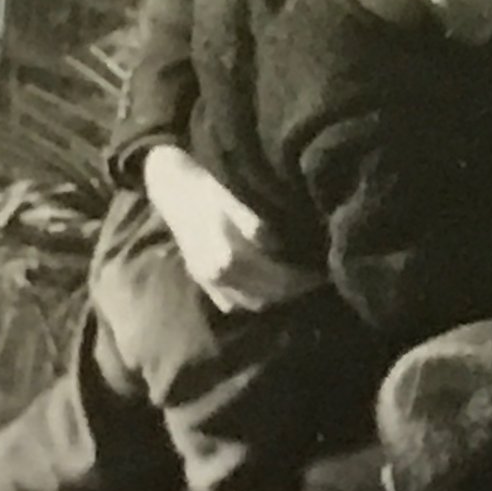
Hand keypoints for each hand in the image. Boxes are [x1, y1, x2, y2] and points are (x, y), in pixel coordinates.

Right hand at [143, 149, 324, 312]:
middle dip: (293, 290)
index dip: (300, 279)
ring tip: (295, 283)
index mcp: (225, 255)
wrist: (171, 186)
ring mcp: (205, 280)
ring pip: (249, 304)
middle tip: (315, 279)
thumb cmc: (207, 187)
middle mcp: (214, 274)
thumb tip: (273, 242)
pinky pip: (230, 303)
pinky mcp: (200, 280)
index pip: (274, 280)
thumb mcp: (231, 198)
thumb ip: (251, 223)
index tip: (321, 272)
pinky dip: (251, 299)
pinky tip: (267, 287)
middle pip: (265, 296)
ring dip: (274, 298)